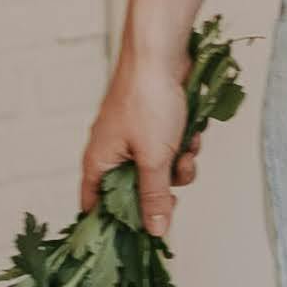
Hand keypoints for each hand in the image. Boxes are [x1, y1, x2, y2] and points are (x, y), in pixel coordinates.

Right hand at [79, 40, 203, 230]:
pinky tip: (191, 132)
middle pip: (136, 191)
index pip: (95, 204)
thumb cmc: (147, 101)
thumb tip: (154, 231)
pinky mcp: (154, 125)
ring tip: (185, 147)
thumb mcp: (153, 158)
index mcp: (98, 162)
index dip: (115, 222)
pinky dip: (183, 144)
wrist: (161, 53)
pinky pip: (170, 149)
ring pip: (159, 170)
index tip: (137, 233)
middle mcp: (111, 151)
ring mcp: (133, 137)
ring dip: (178, 164)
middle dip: (162, 187)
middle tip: (173, 181)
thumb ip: (154, 197)